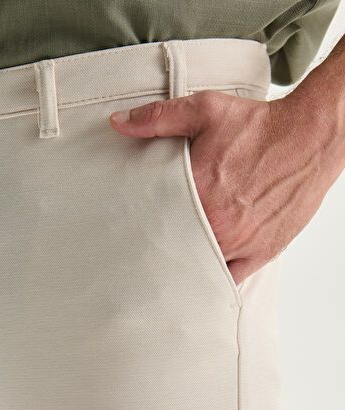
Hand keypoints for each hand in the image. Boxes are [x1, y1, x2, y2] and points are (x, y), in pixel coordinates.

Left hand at [109, 89, 333, 284]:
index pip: (156, 223)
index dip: (141, 230)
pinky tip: (199, 277)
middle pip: (176, 250)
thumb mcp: (205, 110)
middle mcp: (218, 224)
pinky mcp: (261, 252)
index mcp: (198, 193)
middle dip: (161, 251)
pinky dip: (214, 279)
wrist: (311, 135)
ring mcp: (240, 242)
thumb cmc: (260, 126)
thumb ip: (158, 118)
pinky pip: (230, 278)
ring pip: (200, 267)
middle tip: (146, 253)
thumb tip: (119, 122)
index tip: (130, 233)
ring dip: (185, 267)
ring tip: (168, 267)